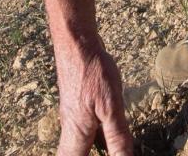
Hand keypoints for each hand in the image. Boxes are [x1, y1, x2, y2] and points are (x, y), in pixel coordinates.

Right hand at [53, 34, 133, 155]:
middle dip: (86, 155)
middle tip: (111, 150)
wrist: (77, 43)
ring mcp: (71, 116)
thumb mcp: (111, 106)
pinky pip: (84, 130)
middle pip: (72, 153)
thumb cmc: (92, 72)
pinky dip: (96, 136)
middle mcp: (69, 127)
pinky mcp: (76, 105)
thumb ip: (117, 136)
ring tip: (113, 147)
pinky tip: (109, 130)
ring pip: (78, 143)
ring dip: (92, 149)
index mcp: (76, 133)